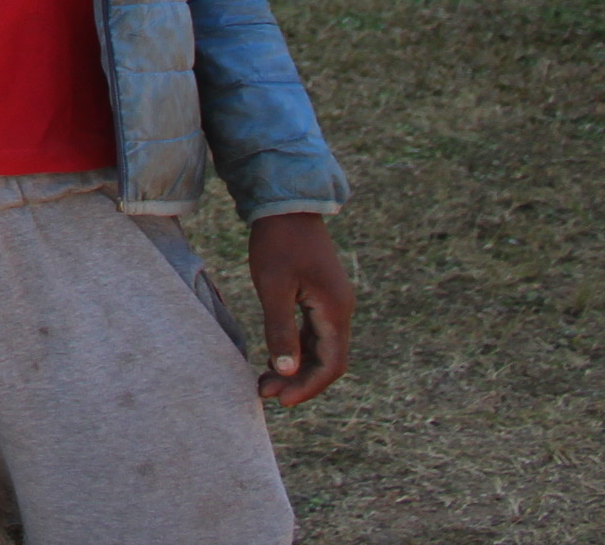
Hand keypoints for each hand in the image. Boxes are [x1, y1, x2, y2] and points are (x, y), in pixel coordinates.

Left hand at [247, 212, 353, 405]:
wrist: (285, 203)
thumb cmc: (277, 242)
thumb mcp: (273, 287)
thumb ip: (281, 330)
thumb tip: (287, 372)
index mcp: (335, 310)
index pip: (330, 364)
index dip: (308, 387)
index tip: (281, 401)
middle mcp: (340, 310)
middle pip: (327, 360)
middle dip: (299, 381)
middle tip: (265, 393)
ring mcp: (332, 302)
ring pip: (320, 348)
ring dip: (297, 368)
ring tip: (265, 382)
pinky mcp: (320, 295)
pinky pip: (314, 333)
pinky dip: (297, 350)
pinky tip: (275, 359)